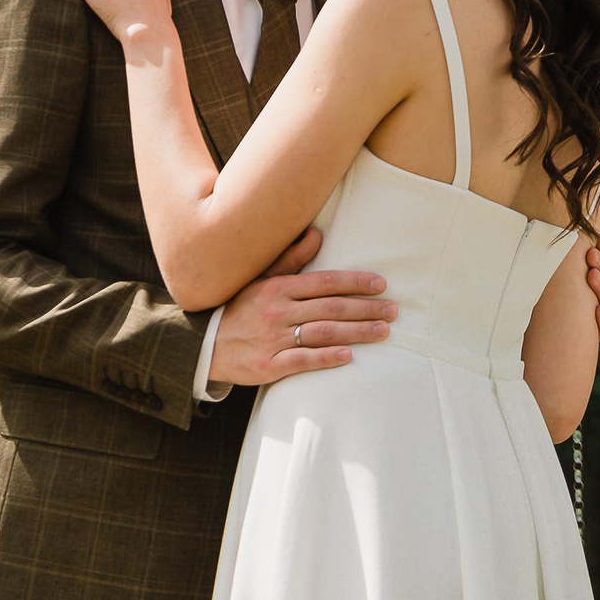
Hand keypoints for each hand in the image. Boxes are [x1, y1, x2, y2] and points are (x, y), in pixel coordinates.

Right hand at [207, 226, 396, 386]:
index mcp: (278, 287)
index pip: (325, 282)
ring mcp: (273, 339)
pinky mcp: (268, 366)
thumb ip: (291, 258)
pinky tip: (349, 356)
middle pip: (331, 308)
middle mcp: (278, 311)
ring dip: (356, 332)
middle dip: (366, 309)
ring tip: (383, 332)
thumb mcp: (261, 279)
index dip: (355, 282)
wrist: (206, 344)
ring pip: (323, 333)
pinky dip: (326, 357)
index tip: (381, 284)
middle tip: (393, 311)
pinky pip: (302, 361)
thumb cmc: (240, 308)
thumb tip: (318, 232)